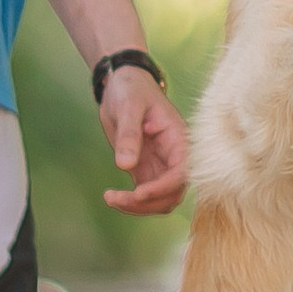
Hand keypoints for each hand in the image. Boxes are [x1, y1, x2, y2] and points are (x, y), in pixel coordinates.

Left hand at [100, 68, 191, 214]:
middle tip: (117, 198)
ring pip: (160, 199)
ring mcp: (160, 165)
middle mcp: (174, 156)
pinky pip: (145, 196)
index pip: (182, 173)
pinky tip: (112, 197)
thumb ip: (129, 135)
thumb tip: (125, 166)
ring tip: (110, 199)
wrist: (122, 85)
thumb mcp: (129, 106)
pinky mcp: (145, 170)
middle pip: (172, 193)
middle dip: (147, 202)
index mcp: (179, 139)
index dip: (163, 187)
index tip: (138, 193)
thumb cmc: (131, 89)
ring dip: (139, 207)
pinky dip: (131, 203)